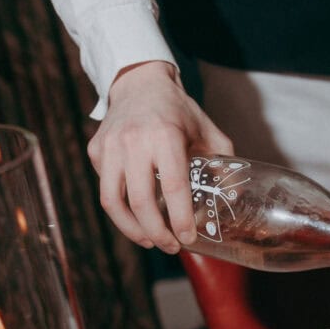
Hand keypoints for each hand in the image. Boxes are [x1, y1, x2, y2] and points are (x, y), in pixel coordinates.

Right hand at [87, 61, 233, 252]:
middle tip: (171, 247)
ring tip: (150, 241)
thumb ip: (223, 162)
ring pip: (113, 202)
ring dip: (132, 230)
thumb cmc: (178, 111)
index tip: (188, 239)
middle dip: (157, 233)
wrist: (139, 82)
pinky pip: (106, 189)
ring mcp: (109, 146)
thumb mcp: (207, 130)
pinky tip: (136, 217)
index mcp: (165, 136)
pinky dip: (121, 209)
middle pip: (141, 202)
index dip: (180, 219)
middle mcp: (133, 141)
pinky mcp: (96, 150)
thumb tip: (234, 198)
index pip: (173, 187)